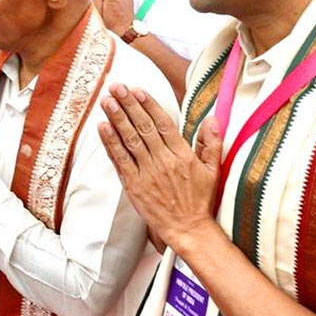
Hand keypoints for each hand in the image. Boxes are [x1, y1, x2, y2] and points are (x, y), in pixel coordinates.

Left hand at [98, 83, 220, 249]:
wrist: (189, 230)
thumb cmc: (200, 201)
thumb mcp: (213, 170)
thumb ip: (212, 143)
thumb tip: (213, 119)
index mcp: (182, 155)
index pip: (163, 123)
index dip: (149, 104)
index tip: (138, 89)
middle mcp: (164, 161)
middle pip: (144, 126)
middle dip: (129, 104)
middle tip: (117, 86)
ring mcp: (147, 173)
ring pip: (130, 140)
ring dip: (117, 118)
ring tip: (106, 100)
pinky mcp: (134, 186)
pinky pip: (120, 160)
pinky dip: (110, 143)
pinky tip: (102, 127)